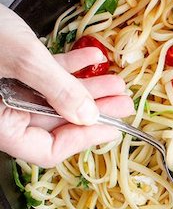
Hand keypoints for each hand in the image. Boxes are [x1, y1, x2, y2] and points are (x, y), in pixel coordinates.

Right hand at [0, 6, 133, 166]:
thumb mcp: (23, 58)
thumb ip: (58, 89)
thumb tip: (89, 116)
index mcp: (0, 124)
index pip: (46, 150)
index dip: (83, 140)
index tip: (112, 127)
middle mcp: (3, 112)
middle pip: (57, 123)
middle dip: (94, 111)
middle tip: (124, 104)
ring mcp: (6, 91)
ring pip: (55, 99)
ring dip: (87, 89)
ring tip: (116, 81)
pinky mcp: (8, 69)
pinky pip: (44, 76)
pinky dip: (68, 68)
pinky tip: (92, 58)